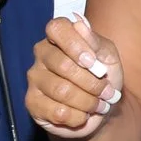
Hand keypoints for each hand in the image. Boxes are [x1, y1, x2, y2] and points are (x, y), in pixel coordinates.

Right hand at [26, 14, 122, 138]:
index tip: (96, 65)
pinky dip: (78, 116)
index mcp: (59, 36)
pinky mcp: (32, 103)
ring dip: (88, 102)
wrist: (100, 108)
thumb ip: (95, 42)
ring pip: (61, 91)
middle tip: (108, 93)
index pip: (57, 28)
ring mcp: (34, 78)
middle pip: (63, 65)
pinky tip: (84, 115)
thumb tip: (80, 24)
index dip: (77, 46)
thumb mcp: (108, 57)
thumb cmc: (103, 76)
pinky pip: (57, 112)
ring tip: (100, 105)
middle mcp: (41, 54)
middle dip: (93, 83)